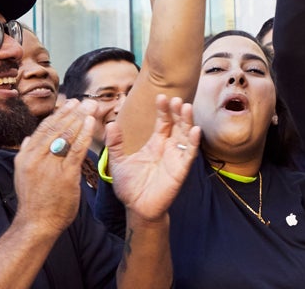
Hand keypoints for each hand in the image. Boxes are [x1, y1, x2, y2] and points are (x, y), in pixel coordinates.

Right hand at [12, 101, 95, 235]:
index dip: (59, 114)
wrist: (36, 224)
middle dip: (73, 112)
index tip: (71, 103)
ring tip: (91, 107)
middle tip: (86, 100)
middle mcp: (35, 157)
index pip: (44, 128)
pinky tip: (91, 123)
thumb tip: (27, 138)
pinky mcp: (65, 175)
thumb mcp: (23, 175)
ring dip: (80, 118)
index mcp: (25, 155)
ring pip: (66, 135)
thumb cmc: (34, 201)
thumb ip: (26, 155)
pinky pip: (76, 149)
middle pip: (56, 128)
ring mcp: (49, 166)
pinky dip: (84, 134)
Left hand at [107, 94, 201, 221]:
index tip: (161, 96)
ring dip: (187, 121)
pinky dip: (192, 142)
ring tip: (186, 107)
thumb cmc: (129, 186)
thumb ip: (114, 143)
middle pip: (177, 125)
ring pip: (185, 135)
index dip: (163, 110)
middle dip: (177, 111)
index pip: (163, 122)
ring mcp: (176, 157)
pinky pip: (189, 154)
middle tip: (176, 99)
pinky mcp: (180, 169)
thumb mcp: (118, 162)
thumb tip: (110, 123)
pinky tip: (194, 130)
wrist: (136, 208)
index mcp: (155, 144)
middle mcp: (168, 148)